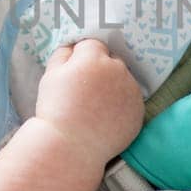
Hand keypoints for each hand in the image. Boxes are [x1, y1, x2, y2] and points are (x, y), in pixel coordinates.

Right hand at [34, 39, 143, 164]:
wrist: (71, 146)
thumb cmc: (55, 109)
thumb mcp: (51, 75)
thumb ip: (64, 53)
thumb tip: (74, 45)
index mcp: (94, 58)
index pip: (93, 45)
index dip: (82, 58)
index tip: (75, 74)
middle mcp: (117, 70)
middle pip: (111, 61)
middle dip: (100, 70)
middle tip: (85, 91)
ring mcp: (131, 90)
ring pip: (123, 80)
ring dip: (113, 86)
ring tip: (95, 106)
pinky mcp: (139, 110)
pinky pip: (131, 100)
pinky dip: (122, 105)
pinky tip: (106, 117)